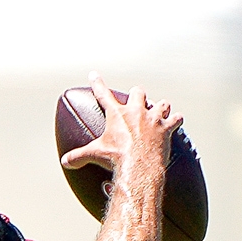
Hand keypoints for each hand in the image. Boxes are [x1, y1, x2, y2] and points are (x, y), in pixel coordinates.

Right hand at [61, 72, 180, 173]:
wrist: (138, 165)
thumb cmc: (116, 158)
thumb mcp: (94, 155)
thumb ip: (78, 156)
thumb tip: (65, 162)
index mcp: (117, 114)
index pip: (103, 94)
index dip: (97, 84)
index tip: (94, 75)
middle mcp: (136, 111)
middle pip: (139, 92)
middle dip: (138, 94)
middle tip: (137, 98)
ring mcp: (153, 118)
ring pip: (161, 103)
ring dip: (160, 106)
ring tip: (159, 109)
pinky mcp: (167, 128)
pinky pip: (176, 119)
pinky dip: (175, 120)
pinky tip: (175, 121)